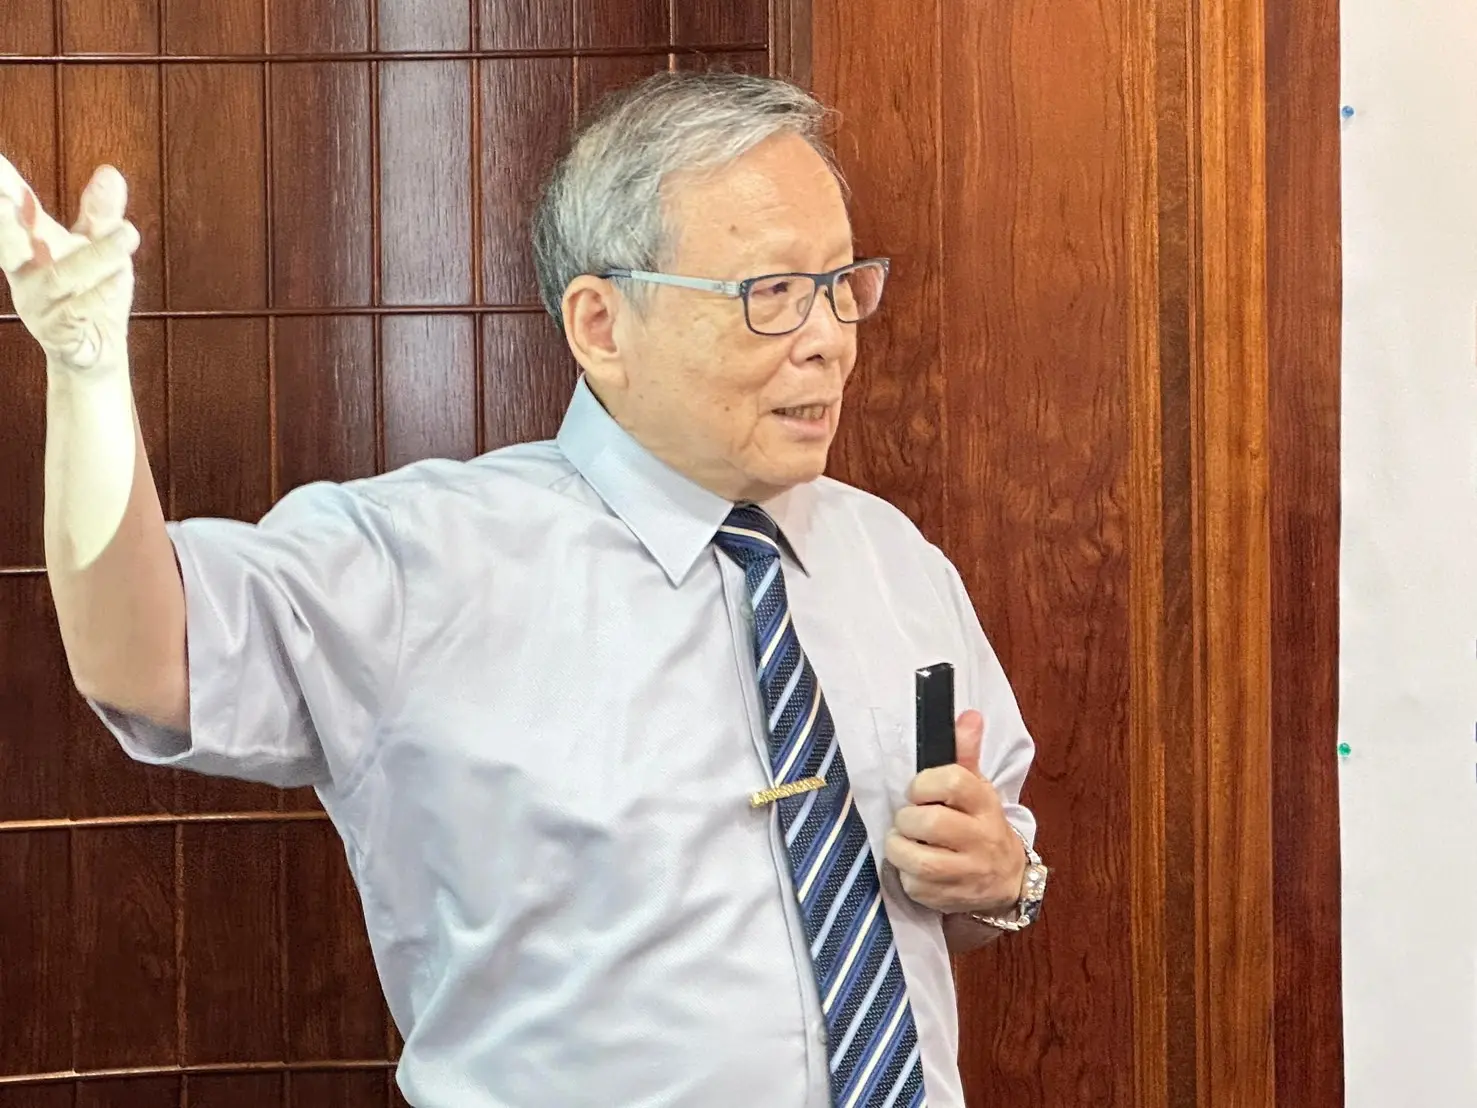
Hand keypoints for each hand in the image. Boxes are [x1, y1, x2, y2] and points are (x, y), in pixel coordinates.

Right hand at [0, 155, 138, 372]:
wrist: (97, 349)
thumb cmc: (93, 291)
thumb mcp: (99, 246)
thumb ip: (101, 213)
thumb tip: (110, 172)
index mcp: (29, 242)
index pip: (9, 207)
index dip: (1, 183)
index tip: (0, 168)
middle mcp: (25, 271)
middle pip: (5, 242)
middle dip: (4, 222)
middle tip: (12, 197)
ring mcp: (38, 304)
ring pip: (59, 276)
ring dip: (96, 255)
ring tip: (129, 233)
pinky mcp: (59, 333)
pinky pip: (76, 312)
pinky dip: (99, 294)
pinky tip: (120, 278)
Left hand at [883, 709, 1026, 915]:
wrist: (1006, 879)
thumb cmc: (979, 824)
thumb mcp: (977, 788)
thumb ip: (965, 753)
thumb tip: (969, 715)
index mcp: (985, 803)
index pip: (953, 781)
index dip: (924, 784)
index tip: (917, 791)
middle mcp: (982, 838)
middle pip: (931, 822)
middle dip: (907, 820)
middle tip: (907, 820)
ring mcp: (969, 872)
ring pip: (921, 860)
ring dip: (900, 849)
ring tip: (903, 843)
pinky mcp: (952, 898)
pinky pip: (916, 886)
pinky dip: (906, 876)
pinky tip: (913, 868)